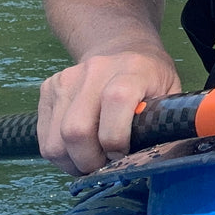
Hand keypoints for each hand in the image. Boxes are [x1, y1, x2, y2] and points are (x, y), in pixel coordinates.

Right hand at [38, 49, 183, 174]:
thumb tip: (163, 158)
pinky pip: (44, 137)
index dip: (117, 140)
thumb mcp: (170, 93)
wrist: (121, 48)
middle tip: (104, 166)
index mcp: (132, 70)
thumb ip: (166, 121)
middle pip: (76, 130)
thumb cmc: (150, 79)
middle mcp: (95, 70)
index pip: (115, 101)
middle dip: (89, 161)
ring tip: (91, 160)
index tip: (124, 155)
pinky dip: (60, 154)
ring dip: (72, 163)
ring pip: (55, 141)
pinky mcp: (49, 88)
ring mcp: (67, 78)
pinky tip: (78, 149)